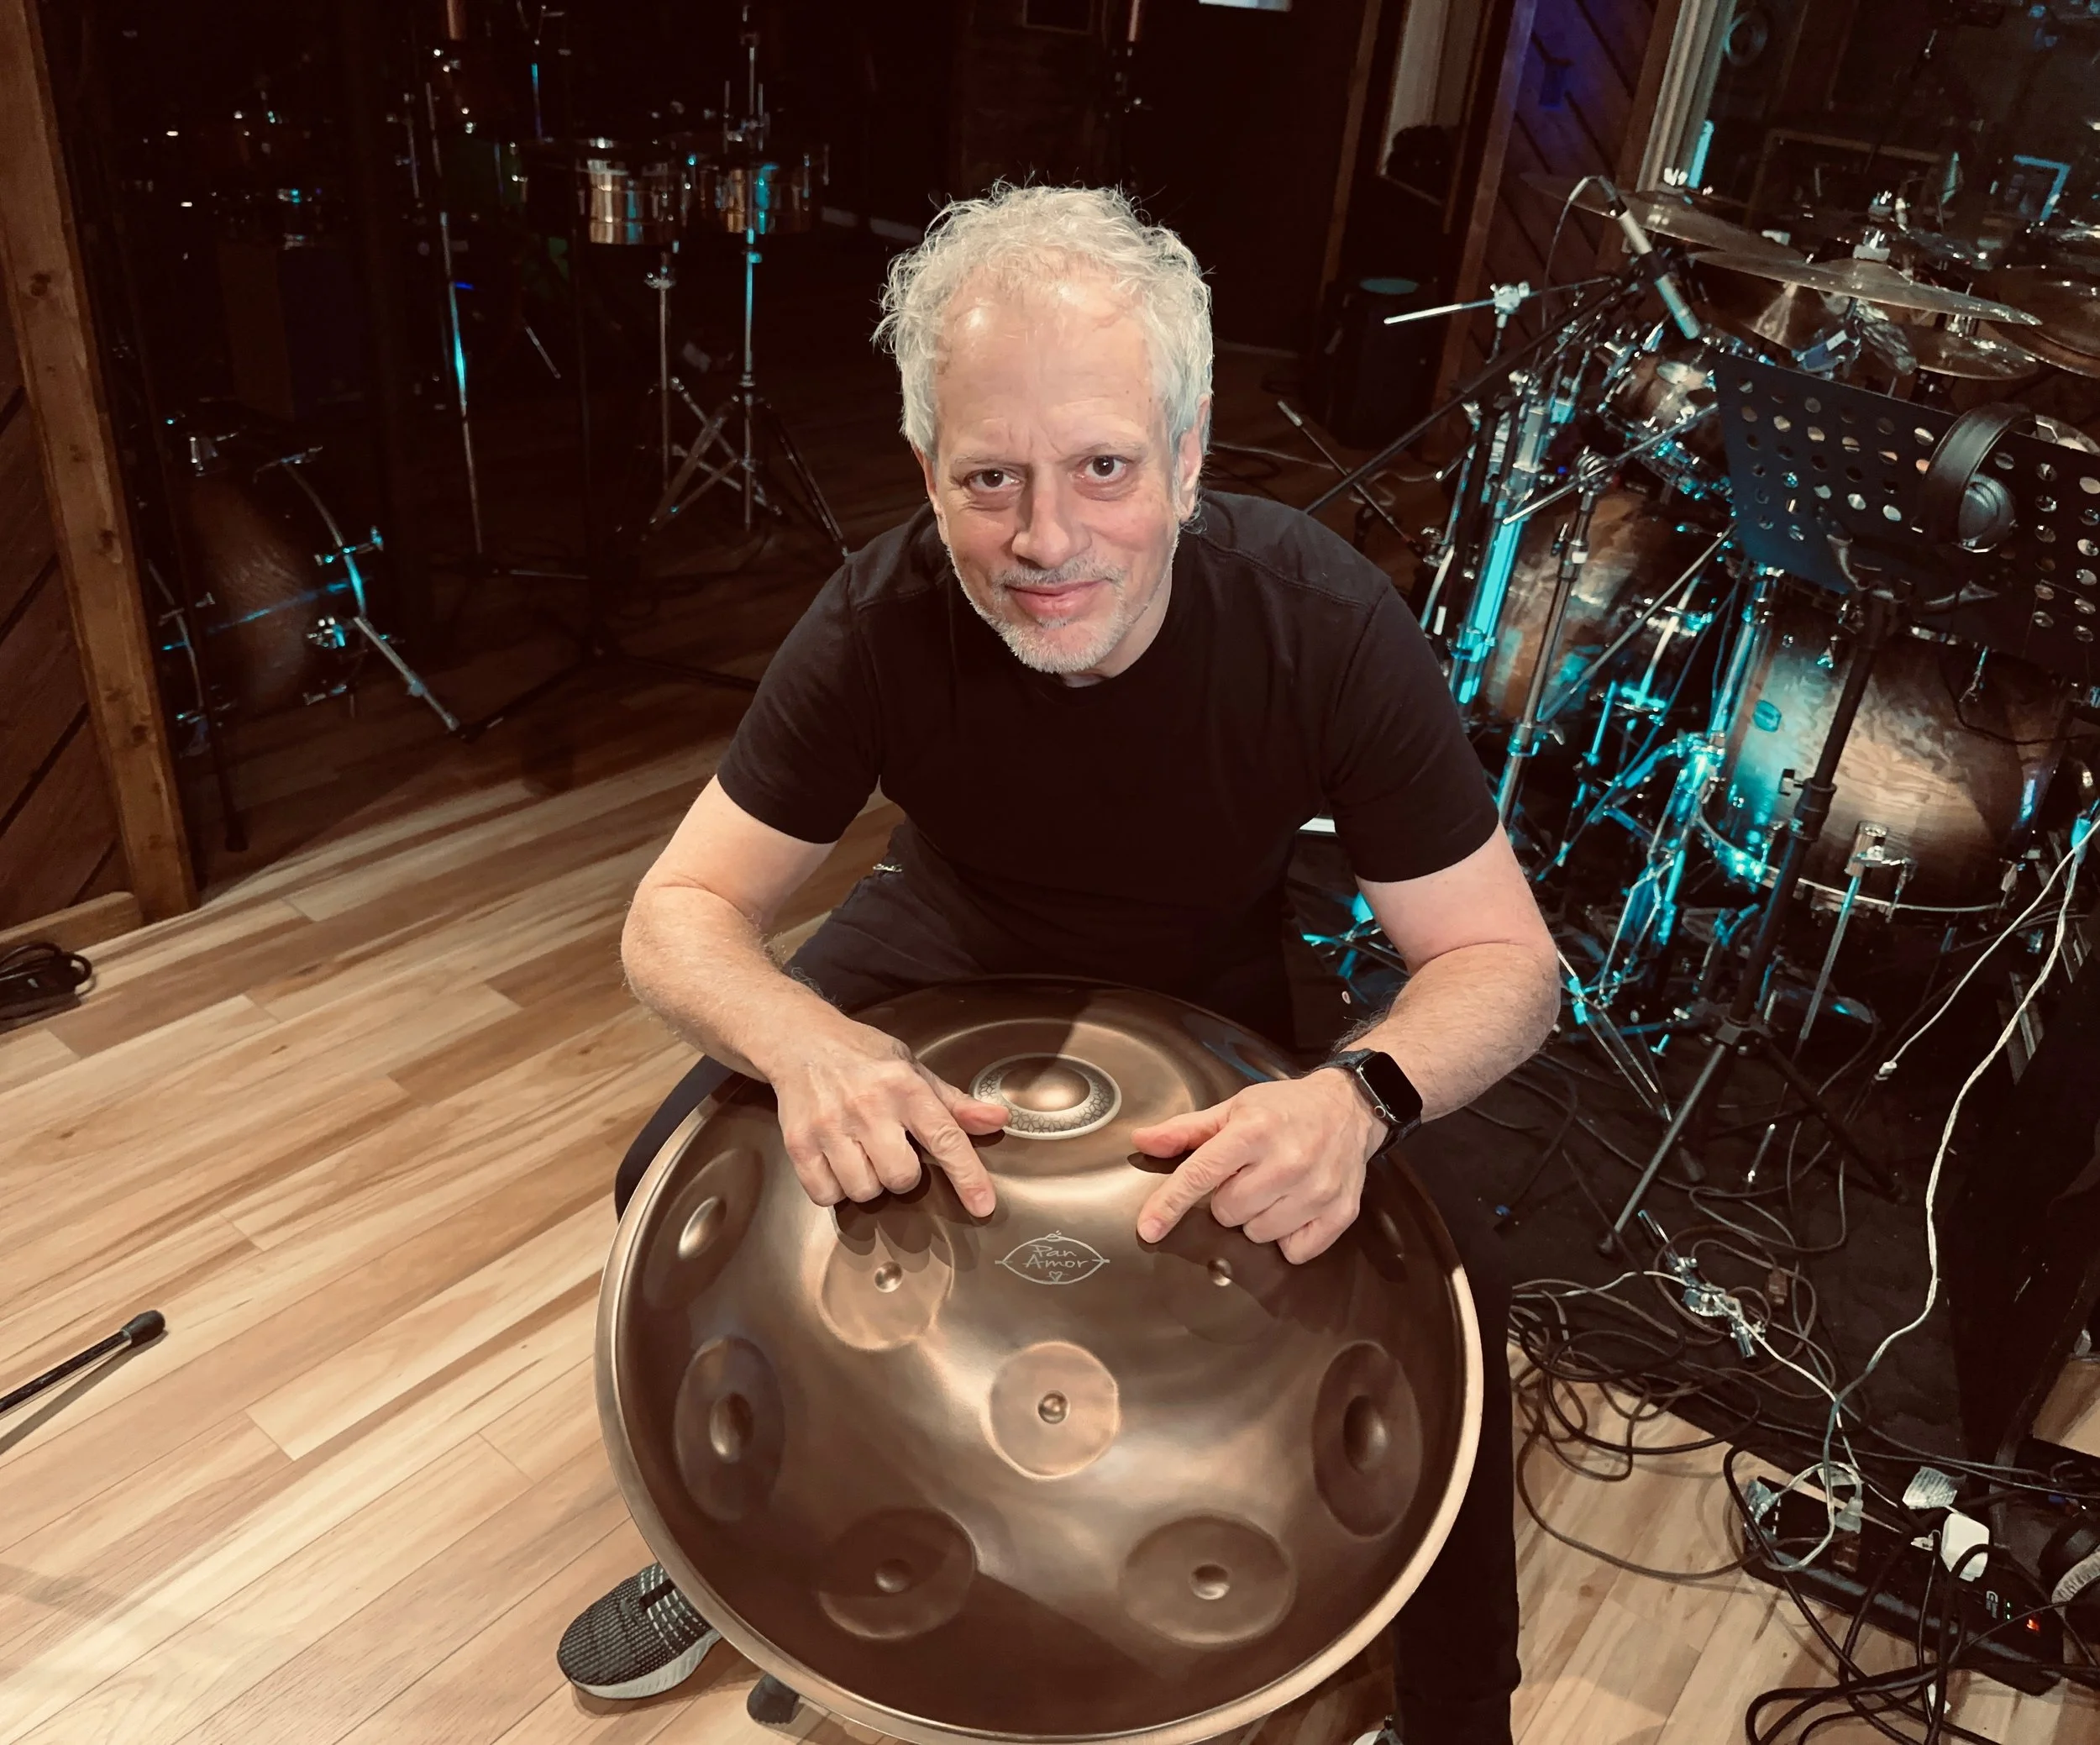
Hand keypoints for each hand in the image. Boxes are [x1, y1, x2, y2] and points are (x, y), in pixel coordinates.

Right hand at [767, 1018, 1007, 1215]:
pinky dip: (834, 1189)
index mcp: (903, 1086)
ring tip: (860, 1152)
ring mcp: (829, 1126)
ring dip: (868, 1182)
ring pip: (864, 1191)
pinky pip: (825, 1195)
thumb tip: (997, 1120)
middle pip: (902, 1177)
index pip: (944, 1137)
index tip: (983, 1205)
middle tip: (890, 1149)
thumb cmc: (862, 1056)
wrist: (800, 1040)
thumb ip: (953, 1102)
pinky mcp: (798, 1143)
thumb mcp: (912, 1068)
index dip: (967, 1176)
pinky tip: (836, 1162)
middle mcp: (868, 1106)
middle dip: (902, 1174)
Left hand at [1130, 1068, 1386, 1263]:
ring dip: (1257, 1218)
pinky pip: (1294, 1251)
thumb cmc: (1284, 1109)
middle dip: (1228, 1199)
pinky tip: (1293, 1207)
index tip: (1148, 1228)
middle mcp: (1287, 1160)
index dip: (1170, 1204)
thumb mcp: (1233, 1109)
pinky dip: (1287, 1237)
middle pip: (1226, 1212)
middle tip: (1247, 1176)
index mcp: (1254, 1131)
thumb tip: (1143, 1140)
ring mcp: (1316, 1189)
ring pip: (1257, 1234)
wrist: (1348, 1108)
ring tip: (1273, 1188)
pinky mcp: (1340, 1212)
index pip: (1201, 1174)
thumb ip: (1186, 1130)